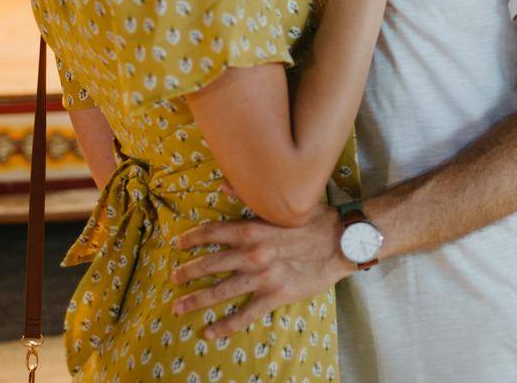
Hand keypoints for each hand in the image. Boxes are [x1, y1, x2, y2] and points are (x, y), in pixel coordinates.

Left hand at [170, 204, 351, 339]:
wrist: (342, 241)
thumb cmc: (315, 219)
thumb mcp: (282, 203)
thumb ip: (249, 196)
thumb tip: (222, 184)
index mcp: (252, 229)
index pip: (212, 232)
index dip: (192, 238)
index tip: (179, 244)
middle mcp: (252, 254)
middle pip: (209, 264)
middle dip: (188, 272)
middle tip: (174, 278)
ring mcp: (262, 277)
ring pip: (221, 292)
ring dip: (197, 300)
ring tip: (179, 307)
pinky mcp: (275, 296)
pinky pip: (245, 315)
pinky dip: (226, 326)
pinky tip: (210, 332)